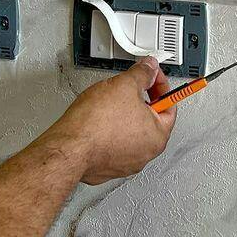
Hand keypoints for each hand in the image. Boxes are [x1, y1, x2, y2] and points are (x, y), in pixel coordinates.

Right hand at [55, 58, 176, 184]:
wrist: (68, 148)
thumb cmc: (95, 124)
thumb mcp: (124, 84)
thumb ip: (142, 74)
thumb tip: (149, 68)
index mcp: (158, 135)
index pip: (169, 104)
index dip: (159, 84)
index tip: (151, 76)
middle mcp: (145, 154)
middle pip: (150, 119)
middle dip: (139, 100)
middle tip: (128, 88)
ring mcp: (125, 163)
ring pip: (130, 133)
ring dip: (123, 117)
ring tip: (108, 105)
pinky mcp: (106, 168)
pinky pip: (113, 145)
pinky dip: (109, 133)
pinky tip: (98, 122)